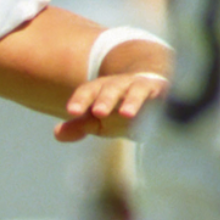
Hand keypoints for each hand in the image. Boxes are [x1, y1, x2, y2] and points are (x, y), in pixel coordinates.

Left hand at [54, 72, 168, 141]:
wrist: (149, 86)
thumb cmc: (118, 109)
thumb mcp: (98, 120)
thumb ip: (79, 126)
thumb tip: (56, 134)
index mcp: (101, 89)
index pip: (88, 91)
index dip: (80, 100)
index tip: (72, 111)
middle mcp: (121, 85)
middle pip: (111, 88)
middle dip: (105, 99)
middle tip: (98, 112)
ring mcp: (142, 86)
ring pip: (137, 91)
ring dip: (132, 101)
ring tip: (127, 115)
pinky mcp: (163, 92)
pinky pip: (161, 96)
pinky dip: (159, 102)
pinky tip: (159, 114)